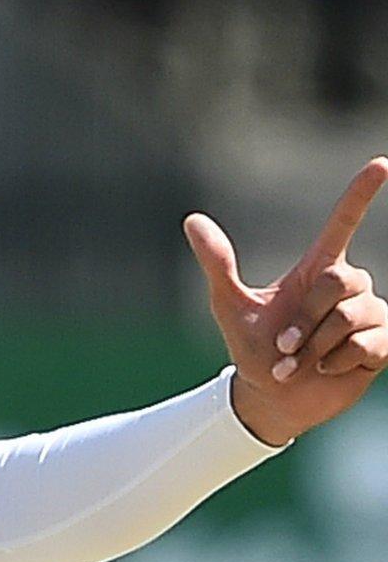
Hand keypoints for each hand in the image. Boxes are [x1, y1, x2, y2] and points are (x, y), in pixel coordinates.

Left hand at [186, 158, 387, 444]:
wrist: (270, 397)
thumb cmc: (252, 348)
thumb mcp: (230, 305)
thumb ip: (218, 264)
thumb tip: (192, 220)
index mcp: (315, 270)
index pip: (344, 223)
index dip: (362, 194)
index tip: (380, 164)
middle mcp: (348, 286)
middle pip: (340, 281)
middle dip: (306, 319)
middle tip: (284, 344)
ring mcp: (369, 313)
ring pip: (349, 318)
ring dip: (315, 347)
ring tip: (299, 362)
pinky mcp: (381, 343)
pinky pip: (365, 344)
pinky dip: (336, 362)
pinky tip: (326, 370)